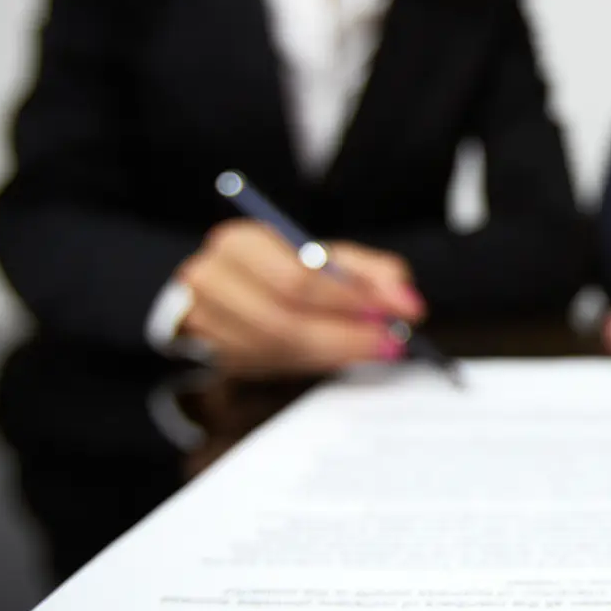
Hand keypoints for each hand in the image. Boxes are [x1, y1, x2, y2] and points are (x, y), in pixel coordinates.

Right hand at [176, 220, 424, 374]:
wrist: (230, 288)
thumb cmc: (287, 268)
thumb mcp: (330, 258)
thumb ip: (373, 273)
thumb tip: (408, 303)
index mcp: (240, 242)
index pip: (297, 279)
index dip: (349, 300)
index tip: (394, 312)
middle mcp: (210, 279)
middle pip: (284, 322)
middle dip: (345, 336)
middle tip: (389, 341)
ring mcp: (202, 322)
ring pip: (276, 351)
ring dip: (332, 354)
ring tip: (372, 348)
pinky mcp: (208, 355)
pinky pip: (267, 367)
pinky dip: (310, 363)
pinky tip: (339, 354)